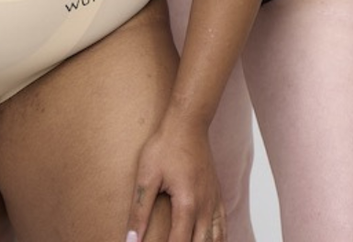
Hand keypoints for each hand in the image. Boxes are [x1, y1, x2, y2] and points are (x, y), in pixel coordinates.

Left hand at [125, 121, 225, 241]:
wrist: (188, 122)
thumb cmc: (166, 146)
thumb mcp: (147, 177)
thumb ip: (139, 212)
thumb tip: (130, 241)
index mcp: (187, 203)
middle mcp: (205, 205)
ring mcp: (214, 199)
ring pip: (216, 238)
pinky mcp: (217, 193)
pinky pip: (222, 223)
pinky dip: (217, 239)